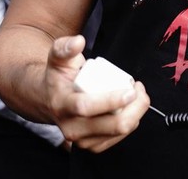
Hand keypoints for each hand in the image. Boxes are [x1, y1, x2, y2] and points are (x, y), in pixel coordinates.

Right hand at [44, 35, 150, 152]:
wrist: (48, 100)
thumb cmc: (58, 77)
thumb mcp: (58, 57)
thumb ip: (65, 46)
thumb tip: (78, 41)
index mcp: (62, 104)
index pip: (87, 107)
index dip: (111, 100)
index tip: (131, 90)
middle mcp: (71, 127)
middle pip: (111, 125)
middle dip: (135, 107)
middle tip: (138, 88)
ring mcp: (82, 140)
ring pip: (119, 132)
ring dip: (136, 113)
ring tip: (136, 94)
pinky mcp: (92, 145)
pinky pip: (119, 137)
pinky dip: (131, 121)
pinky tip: (131, 108)